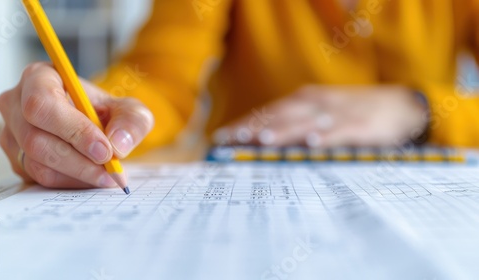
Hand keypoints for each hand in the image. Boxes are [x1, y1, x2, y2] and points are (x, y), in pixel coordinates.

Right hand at [0, 62, 153, 188]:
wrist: (98, 128)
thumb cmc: (107, 112)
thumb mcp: (129, 110)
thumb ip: (131, 121)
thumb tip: (117, 144)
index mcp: (39, 78)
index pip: (43, 104)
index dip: (73, 130)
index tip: (104, 150)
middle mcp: (16, 104)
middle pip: (36, 139)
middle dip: (79, 160)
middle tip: (111, 170)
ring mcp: (12, 134)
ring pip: (37, 163)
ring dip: (78, 174)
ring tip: (108, 176)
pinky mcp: (17, 160)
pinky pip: (38, 179)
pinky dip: (70, 182)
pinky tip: (92, 177)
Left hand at [213, 85, 427, 146]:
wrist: (402, 106)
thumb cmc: (354, 112)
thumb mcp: (321, 112)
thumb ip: (295, 124)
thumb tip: (261, 139)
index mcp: (305, 100)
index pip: (268, 112)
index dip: (244, 124)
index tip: (221, 138)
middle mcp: (317, 103)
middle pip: (280, 116)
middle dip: (253, 128)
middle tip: (231, 141)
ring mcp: (338, 113)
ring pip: (305, 122)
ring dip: (282, 131)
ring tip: (260, 140)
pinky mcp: (360, 126)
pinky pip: (340, 131)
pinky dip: (325, 136)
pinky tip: (311, 143)